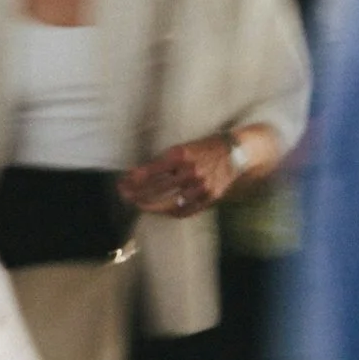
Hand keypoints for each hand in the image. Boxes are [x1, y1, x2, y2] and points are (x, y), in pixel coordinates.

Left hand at [120, 134, 236, 216]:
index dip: (134, 179)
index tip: (122, 183)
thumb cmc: (205, 147)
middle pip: (156, 189)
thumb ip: (164, 161)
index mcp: (181, 154)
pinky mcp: (209, 197)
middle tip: (125, 195)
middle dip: (137, 193)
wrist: (236, 151)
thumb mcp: (183, 148)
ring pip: (168, 203)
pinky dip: (170, 212)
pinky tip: (160, 211)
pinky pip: (185, 211)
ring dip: (150, 206)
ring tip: (138, 205)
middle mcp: (190, 171)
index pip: (151, 171)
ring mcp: (200, 186)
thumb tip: (137, 174)